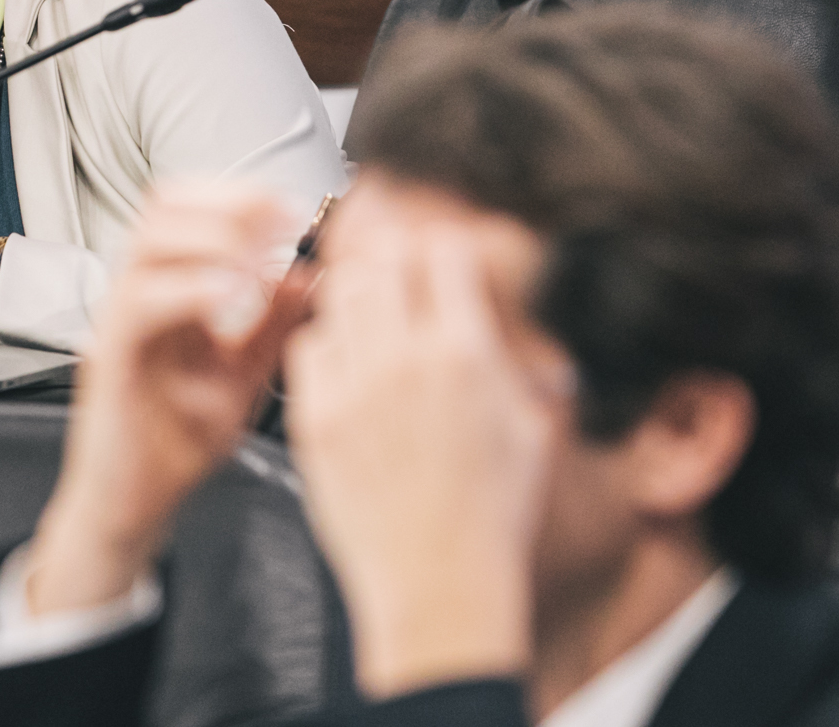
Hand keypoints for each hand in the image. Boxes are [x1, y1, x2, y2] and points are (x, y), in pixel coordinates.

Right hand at [28, 184, 309, 615]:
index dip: (240, 196)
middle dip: (227, 204)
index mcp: (167, 289)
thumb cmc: (178, 442)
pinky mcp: (108, 359)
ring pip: (146, 243)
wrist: (135, 505)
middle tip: (279, 223)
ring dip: (210, 239)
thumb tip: (309, 272)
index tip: (292, 210)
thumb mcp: (243, 375)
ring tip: (259, 260)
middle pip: (162, 207)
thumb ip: (273, 325)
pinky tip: (234, 301)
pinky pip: (139, 304)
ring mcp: (116, 323)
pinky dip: (191, 291)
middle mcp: (135, 294)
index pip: (188, 208)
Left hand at [281, 189, 562, 700]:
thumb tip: (504, 315)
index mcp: (466, 356)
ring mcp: (354, 387)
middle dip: (394, 261)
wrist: (440, 588)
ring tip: (372, 319)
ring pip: (339, 293)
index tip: (443, 260)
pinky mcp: (314, 418)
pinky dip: (325, 343)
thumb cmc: (492, 520)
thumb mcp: (531, 429)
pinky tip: (346, 365)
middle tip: (400, 279)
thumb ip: (514, 360)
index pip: (443, 251)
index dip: (444, 249)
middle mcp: (405, 361)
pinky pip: (307, 346)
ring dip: (357, 296)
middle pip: (382, 259)